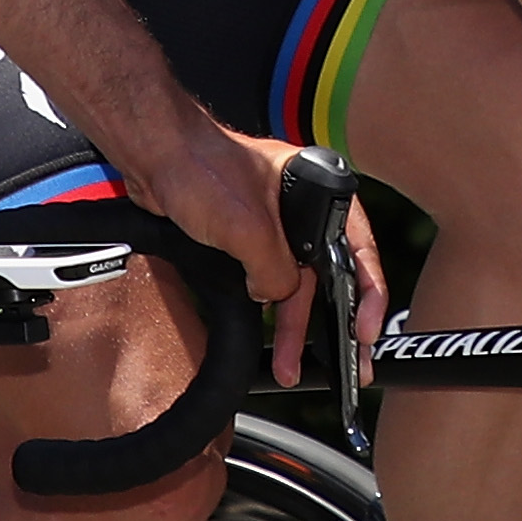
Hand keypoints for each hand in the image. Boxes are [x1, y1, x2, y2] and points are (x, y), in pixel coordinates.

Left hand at [115, 117, 386, 384]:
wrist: (153, 155)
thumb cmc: (201, 167)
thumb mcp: (249, 230)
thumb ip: (275, 272)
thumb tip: (276, 298)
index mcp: (317, 190)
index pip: (358, 248)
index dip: (368, 293)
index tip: (366, 331)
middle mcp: (300, 207)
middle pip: (327, 274)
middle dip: (332, 322)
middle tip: (347, 364)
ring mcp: (272, 223)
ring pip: (293, 283)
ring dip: (294, 325)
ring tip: (293, 365)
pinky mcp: (244, 237)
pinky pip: (265, 280)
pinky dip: (269, 309)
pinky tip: (270, 336)